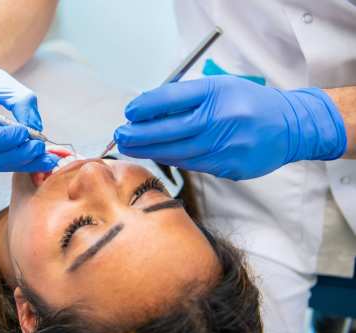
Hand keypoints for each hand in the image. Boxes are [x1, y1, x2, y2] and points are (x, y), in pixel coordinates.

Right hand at [0, 42, 58, 171]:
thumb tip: (37, 129)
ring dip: (20, 162)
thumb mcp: (2, 82)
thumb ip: (22, 102)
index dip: (4, 139)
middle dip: (16, 155)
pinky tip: (33, 158)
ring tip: (45, 158)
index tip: (26, 133)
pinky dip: (13, 161)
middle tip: (41, 148)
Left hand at [115, 75, 346, 179]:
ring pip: (177, 152)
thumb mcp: (218, 88)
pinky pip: (192, 164)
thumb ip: (184, 98)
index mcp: (217, 92)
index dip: (145, 107)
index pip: (171, 99)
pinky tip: (158, 154)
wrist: (290, 126)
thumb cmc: (246, 103)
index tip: (129, 112)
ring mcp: (226, 146)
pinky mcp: (230, 167)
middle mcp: (221, 119)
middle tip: (120, 135)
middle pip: (169, 129)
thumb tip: (144, 111)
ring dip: (150, 150)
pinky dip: (172, 159)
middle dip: (139, 134)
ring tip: (130, 147)